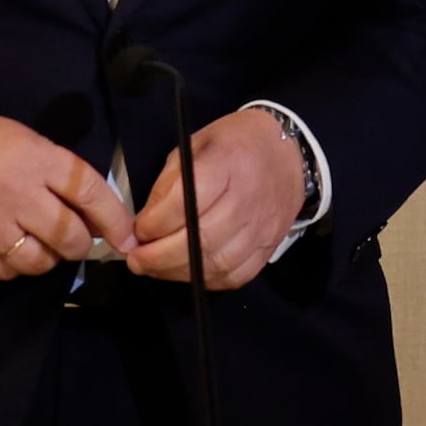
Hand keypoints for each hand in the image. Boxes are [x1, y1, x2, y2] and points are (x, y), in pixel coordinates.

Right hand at [0, 112, 133, 280]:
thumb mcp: (24, 140)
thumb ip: (57, 173)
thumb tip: (90, 212)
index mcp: (39, 160)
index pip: (91, 193)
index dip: (116, 219)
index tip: (127, 237)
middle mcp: (20, 195)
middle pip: (70, 236)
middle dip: (81, 243)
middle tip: (76, 239)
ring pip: (41, 262)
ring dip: (50, 258)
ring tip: (41, 243)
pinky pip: (7, 272)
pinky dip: (16, 266)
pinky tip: (11, 250)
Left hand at [123, 112, 309, 287]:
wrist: (288, 154)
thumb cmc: (236, 145)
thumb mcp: (195, 145)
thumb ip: (168, 183)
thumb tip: (145, 223)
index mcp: (227, 162)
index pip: (187, 202)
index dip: (156, 222)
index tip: (138, 230)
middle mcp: (248, 197)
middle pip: (201, 239)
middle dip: (160, 256)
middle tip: (137, 259)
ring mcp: (262, 226)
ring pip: (217, 264)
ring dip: (178, 272)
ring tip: (156, 268)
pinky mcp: (269, 246)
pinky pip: (236, 276)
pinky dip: (207, 280)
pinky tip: (188, 271)